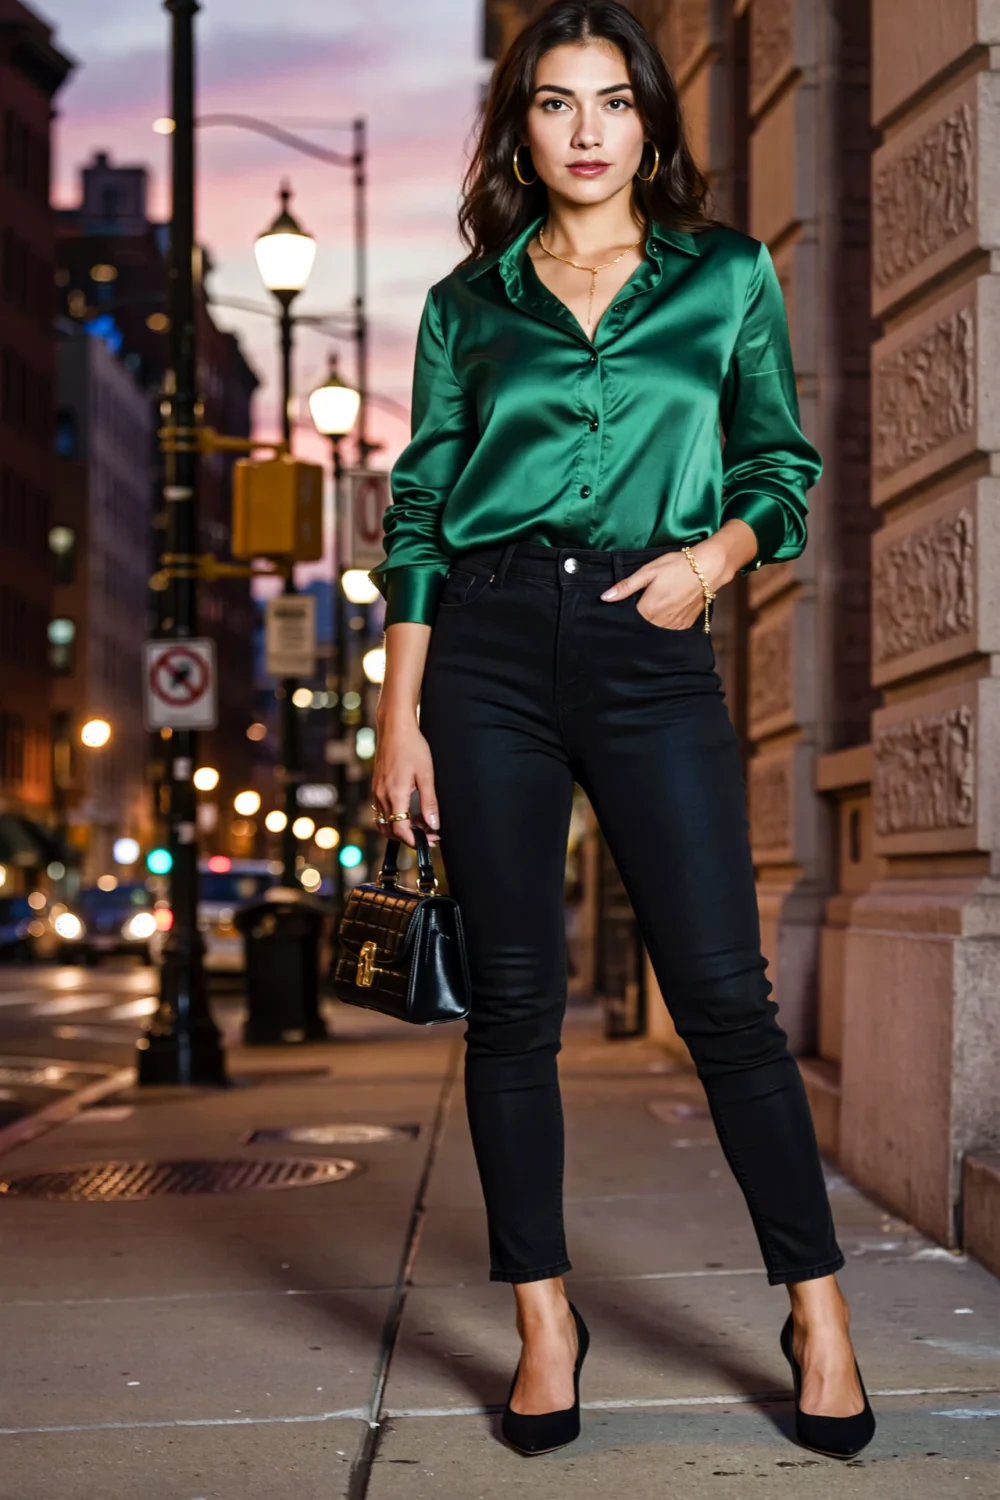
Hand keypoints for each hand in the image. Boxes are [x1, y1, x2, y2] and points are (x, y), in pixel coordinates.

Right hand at [371, 710, 440, 848]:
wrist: (395, 728)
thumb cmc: (412, 747)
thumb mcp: (426, 775)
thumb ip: (429, 802)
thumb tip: (433, 824)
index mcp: (395, 795)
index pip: (400, 830)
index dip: (415, 841)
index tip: (430, 841)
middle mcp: (382, 796)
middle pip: (390, 830)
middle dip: (409, 837)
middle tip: (429, 834)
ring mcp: (376, 791)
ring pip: (385, 822)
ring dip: (401, 828)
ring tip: (421, 823)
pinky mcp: (376, 787)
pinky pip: (382, 811)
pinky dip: (394, 817)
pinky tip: (409, 811)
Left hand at [598, 535, 735, 627]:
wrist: (709, 568)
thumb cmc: (677, 566)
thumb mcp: (648, 571)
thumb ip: (626, 586)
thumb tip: (604, 597)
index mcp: (648, 609)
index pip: (628, 621)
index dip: (623, 615)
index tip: (620, 610)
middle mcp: (661, 622)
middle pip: (641, 628)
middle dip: (636, 622)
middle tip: (637, 608)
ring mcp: (674, 626)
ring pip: (655, 631)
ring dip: (650, 625)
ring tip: (653, 609)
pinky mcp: (684, 625)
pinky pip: (668, 631)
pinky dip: (663, 626)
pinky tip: (664, 614)